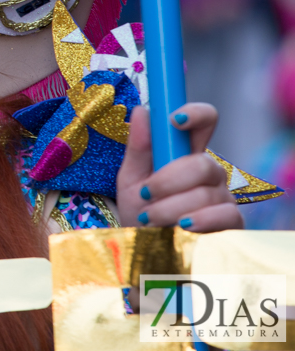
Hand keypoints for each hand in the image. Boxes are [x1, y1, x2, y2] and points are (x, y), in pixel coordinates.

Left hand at [116, 103, 241, 231]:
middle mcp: (209, 172)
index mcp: (185, 154)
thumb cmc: (140, 212)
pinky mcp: (231, 223)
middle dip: (169, 180)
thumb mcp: (131, 179)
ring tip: (150, 219)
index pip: (204, 122)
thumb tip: (142, 111)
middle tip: (146, 194)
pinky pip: (224, 215)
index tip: (175, 119)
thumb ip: (138, 148)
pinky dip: (198, 221)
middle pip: (203, 163)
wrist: (145, 250)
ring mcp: (222, 197)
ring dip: (170, 208)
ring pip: (206, 193)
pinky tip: (181, 228)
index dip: (196, 114)